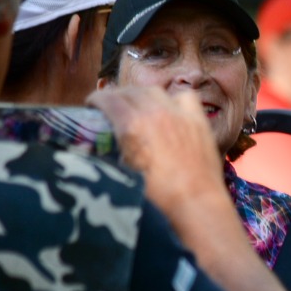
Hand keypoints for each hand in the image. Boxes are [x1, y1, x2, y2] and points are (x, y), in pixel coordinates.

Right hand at [88, 87, 225, 215]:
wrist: (195, 200)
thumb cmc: (156, 194)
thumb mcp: (123, 170)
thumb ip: (113, 148)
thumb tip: (101, 142)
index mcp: (132, 125)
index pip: (108, 98)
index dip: (95, 99)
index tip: (91, 104)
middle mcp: (155, 112)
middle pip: (129, 92)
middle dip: (116, 96)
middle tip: (111, 106)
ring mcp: (179, 114)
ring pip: (154, 90)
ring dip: (141, 95)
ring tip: (136, 105)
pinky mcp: (198, 120)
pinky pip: (184, 97)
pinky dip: (173, 98)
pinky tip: (169, 108)